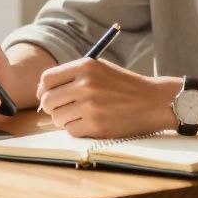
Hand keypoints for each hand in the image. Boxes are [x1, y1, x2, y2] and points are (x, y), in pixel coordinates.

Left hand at [37, 58, 176, 138]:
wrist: (153, 101)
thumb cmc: (125, 85)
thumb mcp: (100, 69)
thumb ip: (74, 75)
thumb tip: (44, 90)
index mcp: (86, 66)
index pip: (47, 79)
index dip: (43, 89)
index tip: (47, 95)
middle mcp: (85, 85)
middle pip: (48, 100)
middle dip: (52, 107)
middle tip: (63, 109)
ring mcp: (90, 106)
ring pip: (58, 118)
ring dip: (65, 120)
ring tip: (80, 116)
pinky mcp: (96, 125)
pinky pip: (71, 130)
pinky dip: (77, 129)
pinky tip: (90, 123)